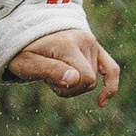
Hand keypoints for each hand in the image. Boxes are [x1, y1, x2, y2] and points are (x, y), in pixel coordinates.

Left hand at [6, 29, 120, 104]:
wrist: (27, 32)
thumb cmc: (24, 51)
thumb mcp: (27, 63)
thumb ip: (49, 70)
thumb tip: (75, 79)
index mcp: (67, 44)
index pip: (84, 79)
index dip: (68, 88)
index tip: (48, 81)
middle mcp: (84, 41)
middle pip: (89, 82)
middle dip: (70, 87)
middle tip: (48, 76)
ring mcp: (91, 43)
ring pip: (94, 81)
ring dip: (75, 84)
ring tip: (56, 72)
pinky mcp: (95, 47)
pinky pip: (112, 69)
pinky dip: (109, 86)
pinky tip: (101, 103)